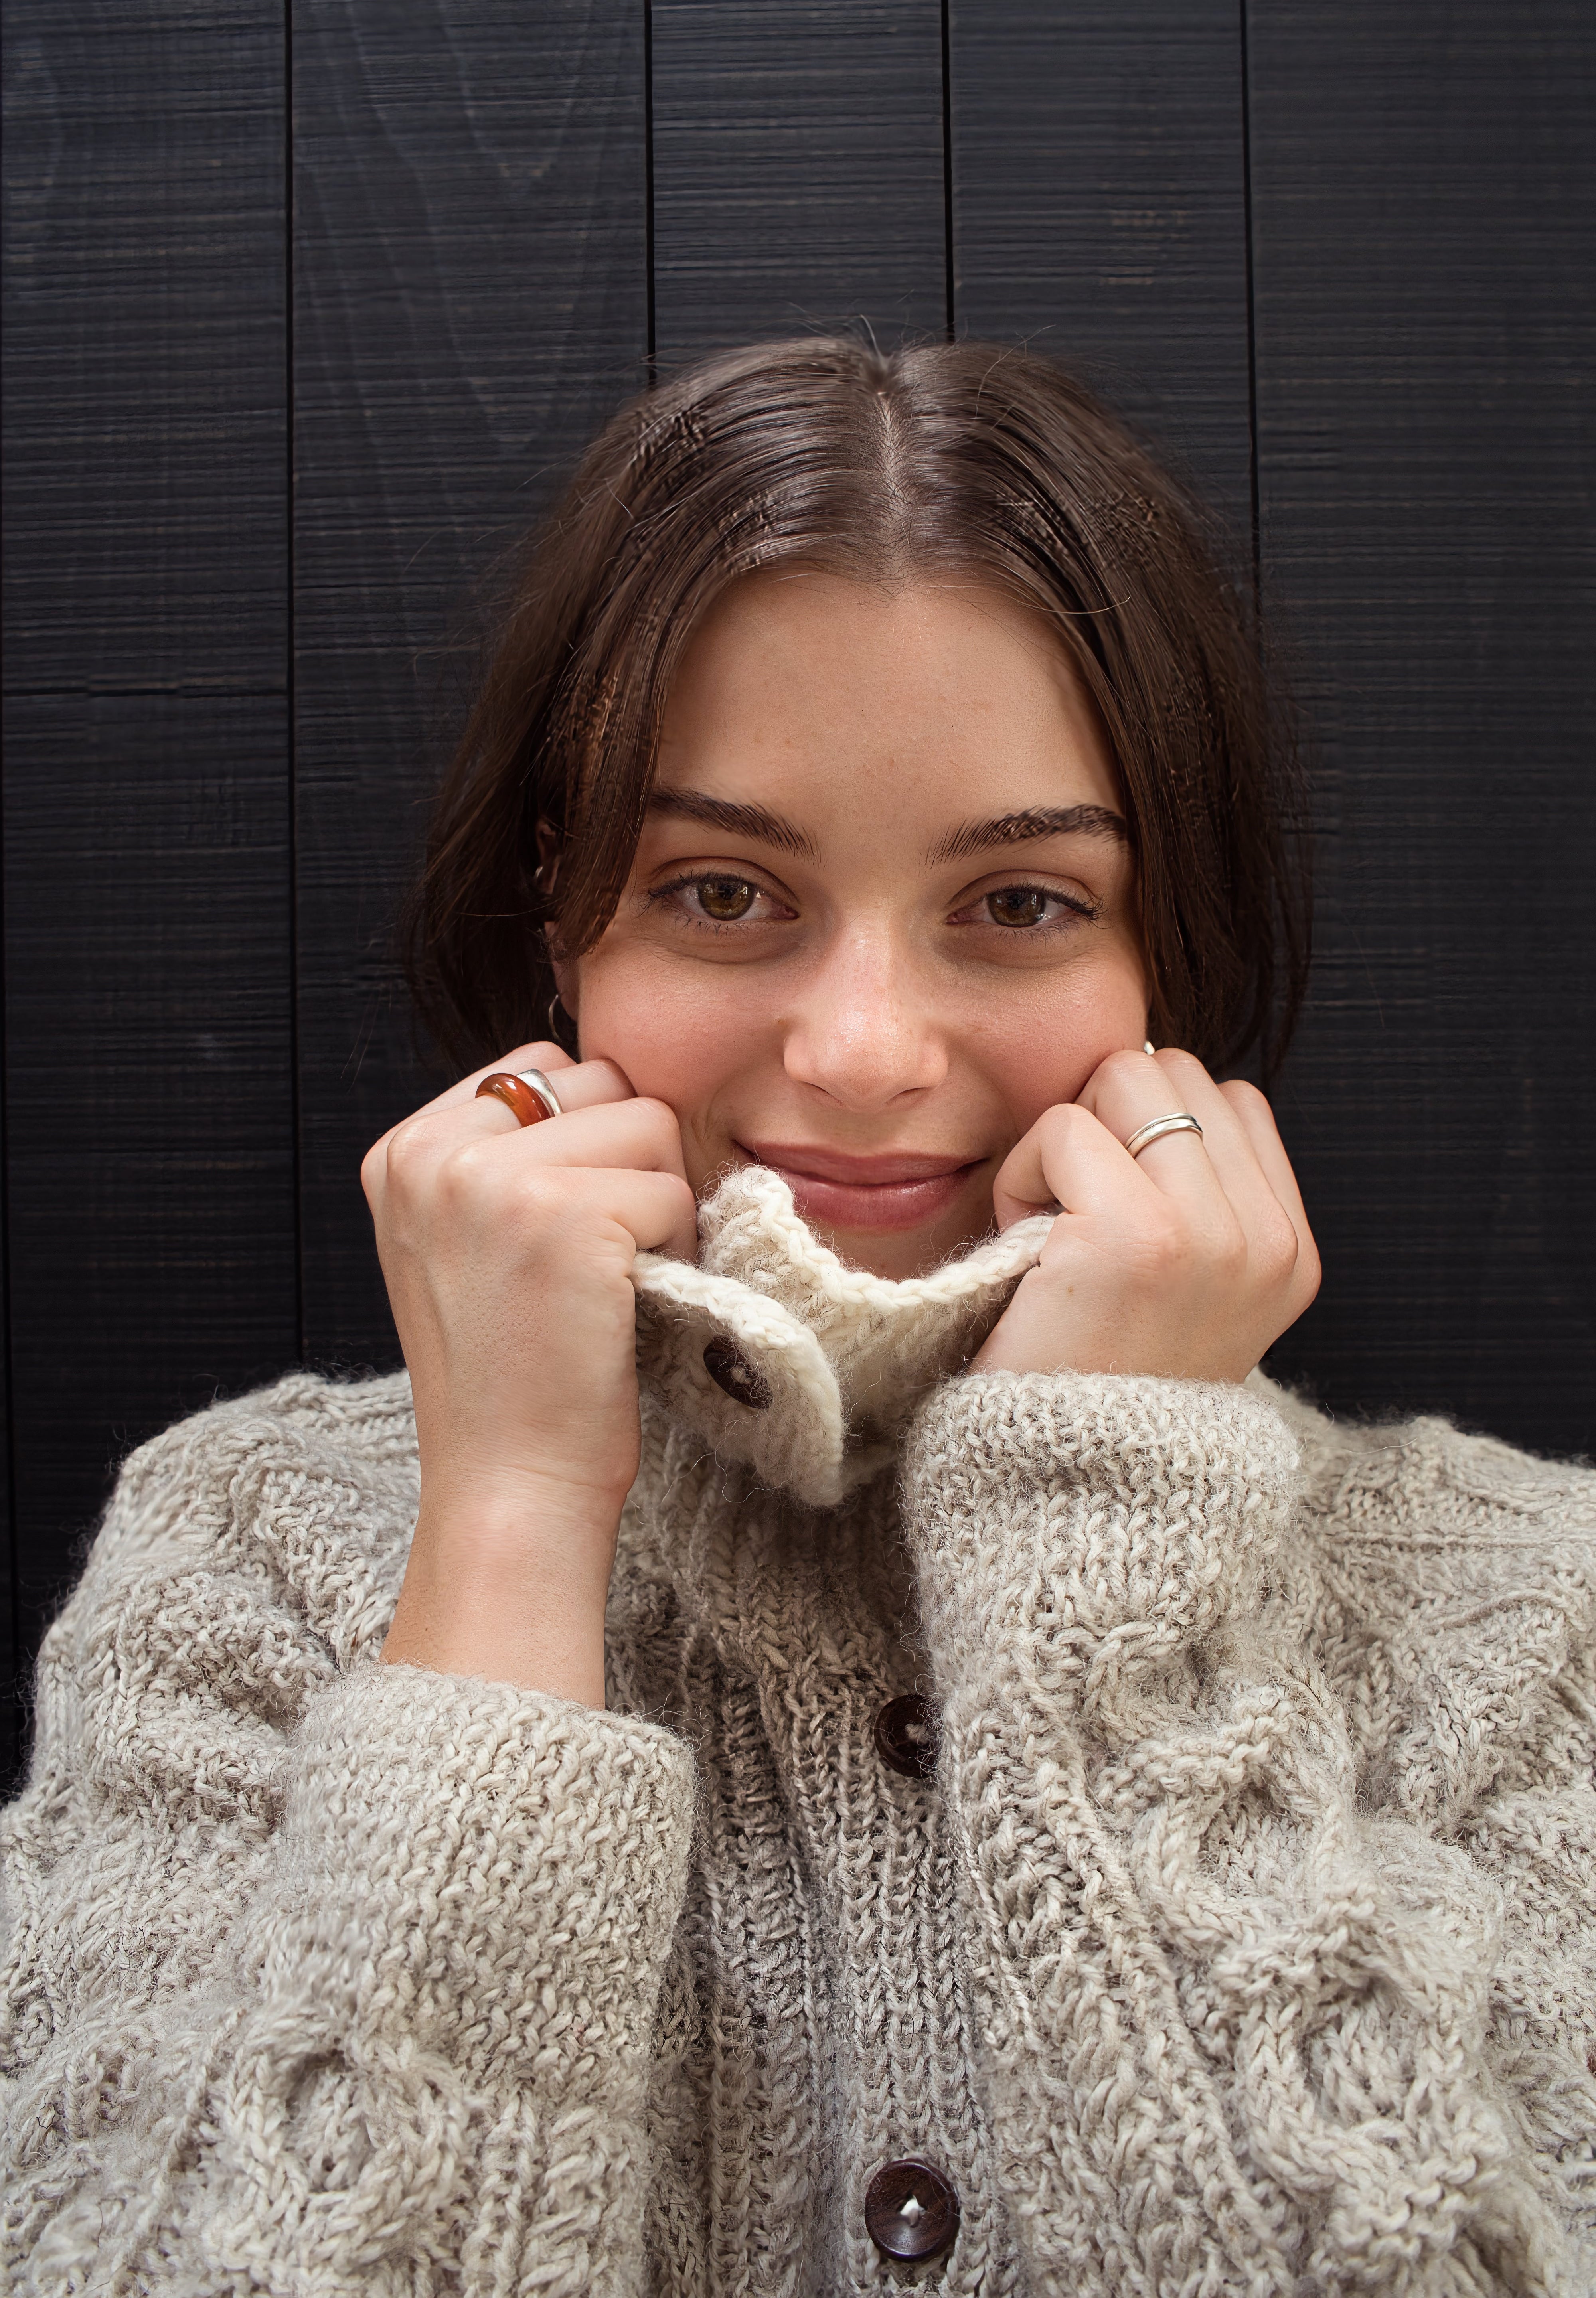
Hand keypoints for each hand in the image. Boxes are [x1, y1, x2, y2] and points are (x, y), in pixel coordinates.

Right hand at [362, 1043, 697, 1703]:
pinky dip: (676, 1245)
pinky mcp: (559, 1212)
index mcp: (401, 1151)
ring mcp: (488, 1177)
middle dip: (628, 1159)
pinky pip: (672, 1185)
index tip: (568, 1230)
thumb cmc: (513, 1375)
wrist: (508, 1487)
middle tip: (603, 1258)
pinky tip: (630, 1303)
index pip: (541, 1068)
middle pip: (599, 1080)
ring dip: (658, 1200)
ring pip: (647, 1121)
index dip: (588, 1139)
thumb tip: (611, 1084)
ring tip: (615, 1279)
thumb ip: (507, 1156)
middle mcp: (430, 1151)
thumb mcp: (468, 1242)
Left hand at [975, 1048, 1318, 1383]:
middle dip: (1107, 1119)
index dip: (1151, 1128)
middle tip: (1074, 1212)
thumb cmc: (1096, 1382)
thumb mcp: (1187, 1292)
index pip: (1232, 1100)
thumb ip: (1199, 1196)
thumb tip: (1140, 1073)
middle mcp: (1267, 1242)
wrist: (1067, 1497)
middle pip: (1175, 1071)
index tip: (1115, 1207)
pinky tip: (1025, 1249)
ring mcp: (1210, 1236)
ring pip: (1124, 1074)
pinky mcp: (1135, 1236)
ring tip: (1055, 1227)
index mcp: (1290, 1252)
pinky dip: (1022, 1172)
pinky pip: (1061, 1126)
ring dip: (1068, 1138)